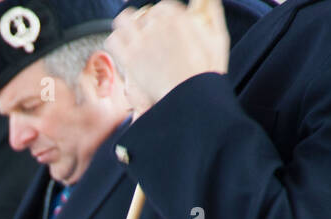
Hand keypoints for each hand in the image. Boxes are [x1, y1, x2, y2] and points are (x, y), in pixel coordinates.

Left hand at [107, 0, 229, 116]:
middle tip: (148, 40)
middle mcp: (157, 24)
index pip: (161, 7)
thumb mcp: (218, 39)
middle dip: (145, 25)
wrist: (190, 98)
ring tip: (131, 39)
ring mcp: (141, 40)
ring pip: (122, 21)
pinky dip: (115, 43)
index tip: (162, 31)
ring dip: (126, 28)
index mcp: (177, 16)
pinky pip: (112, 40)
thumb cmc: (207, 73)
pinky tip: (122, 51)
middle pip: (142, 15)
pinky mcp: (129, 59)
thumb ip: (214, 13)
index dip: (161, 19)